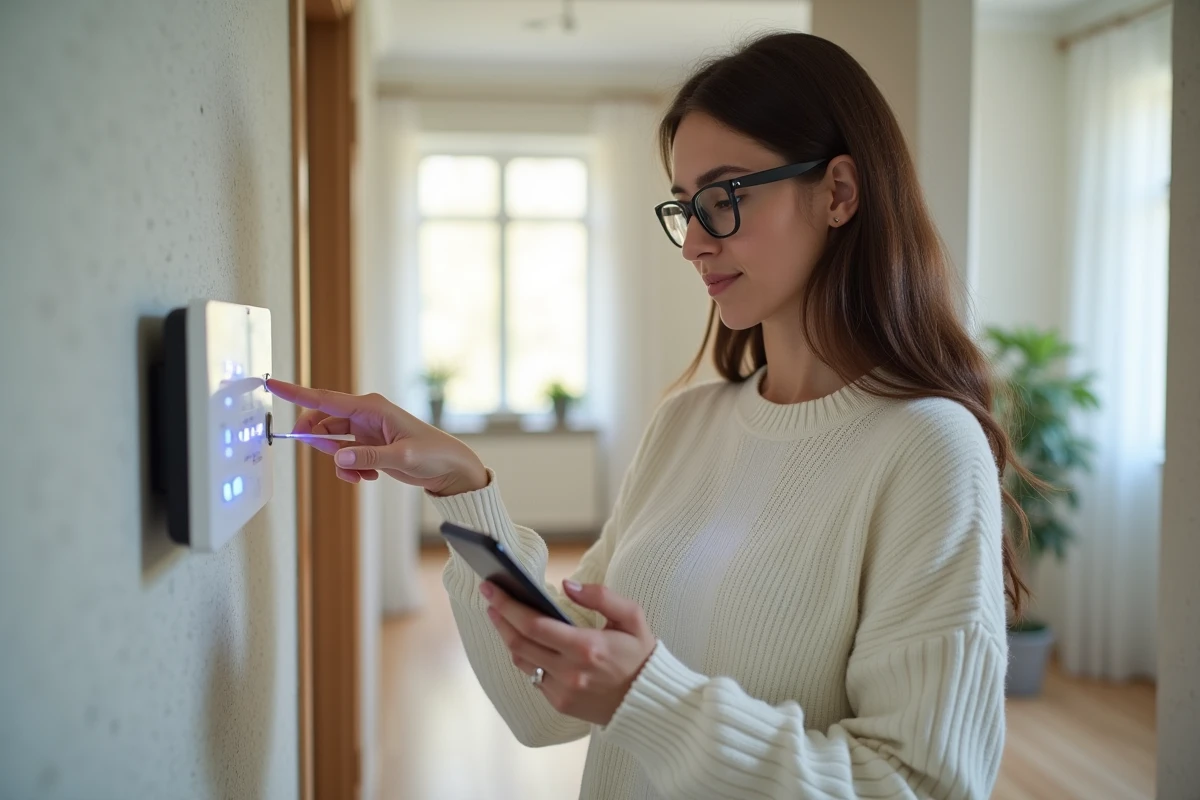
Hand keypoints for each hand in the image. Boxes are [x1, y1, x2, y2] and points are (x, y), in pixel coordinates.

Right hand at [265, 379, 487, 495]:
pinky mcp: (368, 446)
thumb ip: (368, 457)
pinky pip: (343, 456)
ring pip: (331, 442)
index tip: (271, 384)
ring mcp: (365, 431)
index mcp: (371, 407)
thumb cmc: (433, 454)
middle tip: (328, 455)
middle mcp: (365, 415)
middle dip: (318, 440)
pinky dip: (350, 469)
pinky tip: (369, 476)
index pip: (325, 399)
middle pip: (322, 422)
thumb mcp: (402, 457)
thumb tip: (338, 457)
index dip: (296, 393)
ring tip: (363, 473)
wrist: (449, 468)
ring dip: (339, 461)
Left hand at [481, 579, 656, 726]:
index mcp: (587, 646)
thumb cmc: (640, 654)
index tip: (492, 589)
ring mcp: (562, 691)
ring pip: (521, 661)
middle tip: (489, 596)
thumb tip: (567, 585)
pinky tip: (524, 641)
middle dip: (499, 617)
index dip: (508, 606)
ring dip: (508, 637)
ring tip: (501, 616)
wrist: (648, 701)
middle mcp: (570, 671)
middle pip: (519, 643)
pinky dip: (526, 657)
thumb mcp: (632, 617)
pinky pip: (534, 677)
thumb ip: (601, 596)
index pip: (534, 625)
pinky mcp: (559, 703)